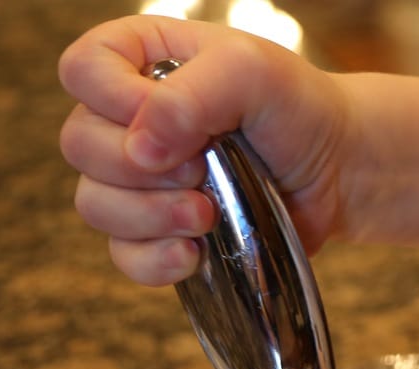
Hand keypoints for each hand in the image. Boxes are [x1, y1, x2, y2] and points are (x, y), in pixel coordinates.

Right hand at [58, 16, 352, 285]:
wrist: (339, 170)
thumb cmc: (297, 108)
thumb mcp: (252, 73)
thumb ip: (192, 96)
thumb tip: (141, 148)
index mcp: (139, 59)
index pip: (80, 71)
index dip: (113, 100)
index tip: (172, 118)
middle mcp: (128, 117)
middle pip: (78, 145)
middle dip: (139, 168)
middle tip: (202, 169)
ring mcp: (140, 179)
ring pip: (95, 204)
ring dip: (150, 216)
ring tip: (208, 213)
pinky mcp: (160, 230)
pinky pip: (124, 255)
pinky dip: (154, 260)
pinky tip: (194, 253)